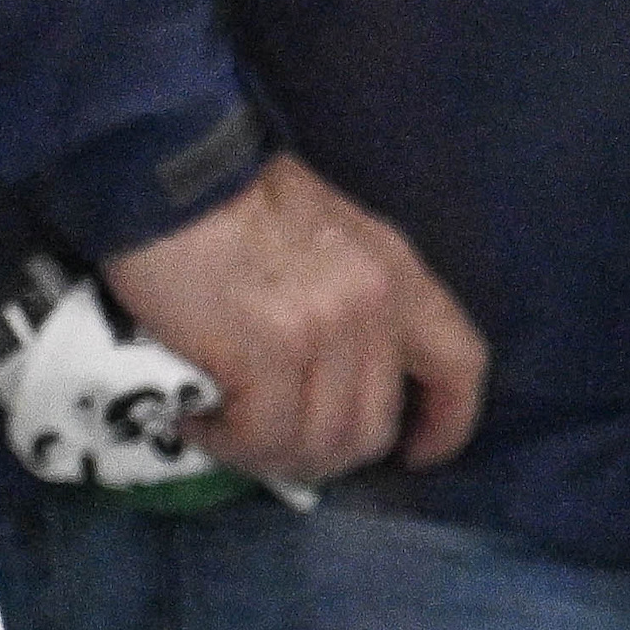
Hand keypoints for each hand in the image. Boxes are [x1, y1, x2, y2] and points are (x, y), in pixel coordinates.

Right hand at [101, 152, 486, 485]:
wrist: (171, 175)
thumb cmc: (232, 201)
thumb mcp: (328, 237)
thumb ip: (349, 298)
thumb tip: (326, 377)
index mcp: (396, 272)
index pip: (458, 364)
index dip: (446, 423)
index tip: (417, 453)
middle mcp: (374, 305)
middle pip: (373, 426)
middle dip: (321, 455)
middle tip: (269, 445)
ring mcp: (323, 331)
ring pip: (317, 443)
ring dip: (265, 453)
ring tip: (223, 429)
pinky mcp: (265, 355)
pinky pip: (261, 436)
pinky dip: (226, 442)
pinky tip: (197, 418)